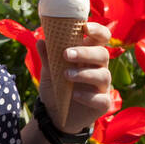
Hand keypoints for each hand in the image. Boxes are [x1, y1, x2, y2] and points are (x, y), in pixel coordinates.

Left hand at [35, 21, 114, 137]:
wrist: (56, 116)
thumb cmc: (57, 88)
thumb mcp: (49, 72)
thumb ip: (48, 57)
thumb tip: (41, 41)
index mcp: (89, 56)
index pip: (101, 38)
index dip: (98, 30)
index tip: (85, 27)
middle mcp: (99, 68)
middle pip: (102, 54)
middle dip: (85, 53)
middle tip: (66, 54)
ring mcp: (102, 87)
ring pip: (103, 75)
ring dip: (84, 74)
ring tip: (66, 75)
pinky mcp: (103, 104)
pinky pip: (101, 98)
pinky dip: (87, 96)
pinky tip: (74, 95)